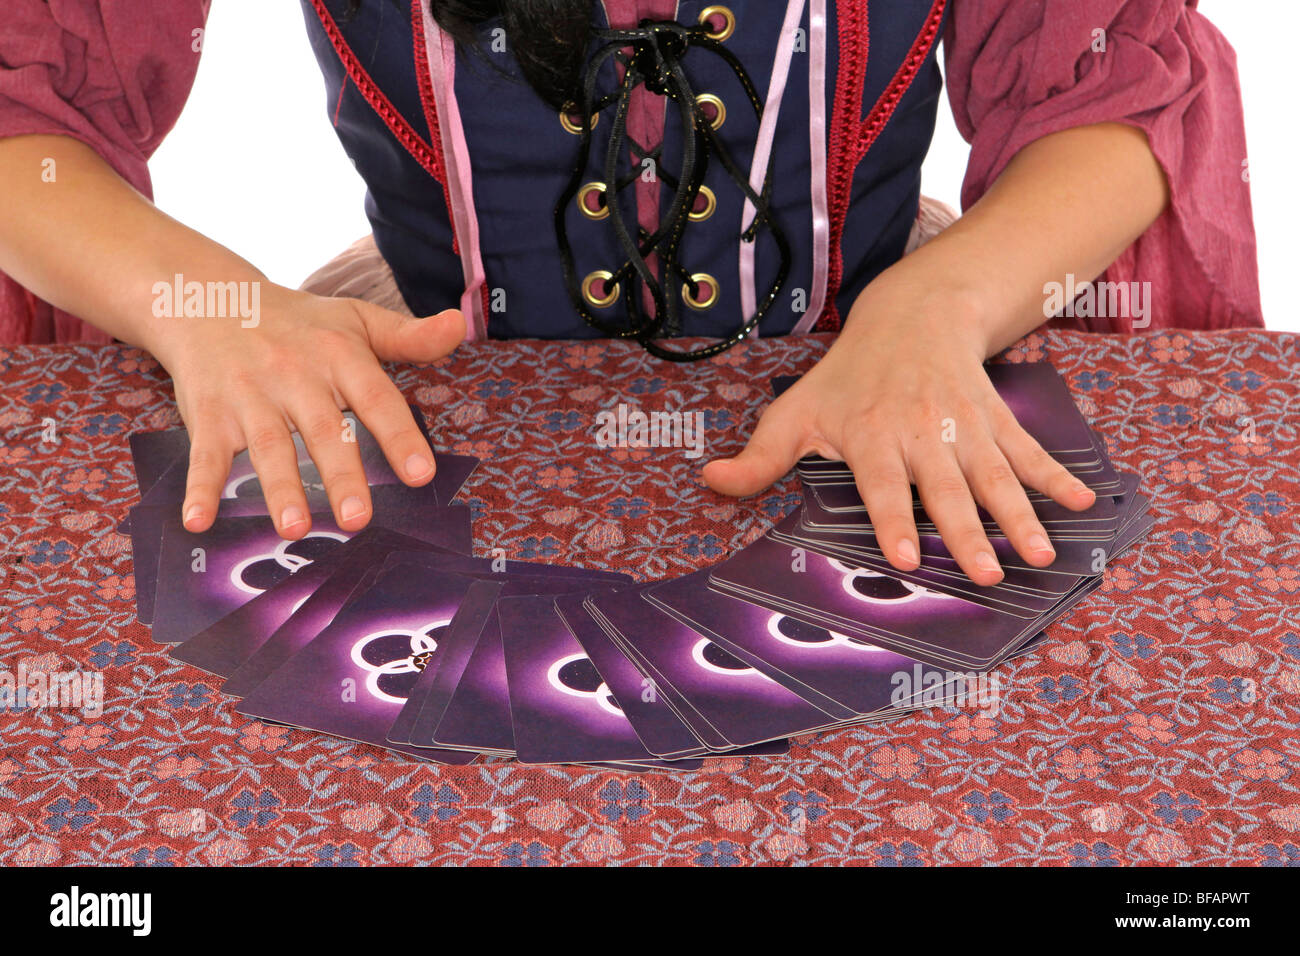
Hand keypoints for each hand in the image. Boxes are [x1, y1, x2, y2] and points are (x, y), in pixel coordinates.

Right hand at [145, 283, 465, 538]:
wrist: (208, 298)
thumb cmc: (298, 322)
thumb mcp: (355, 319)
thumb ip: (408, 336)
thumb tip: (458, 326)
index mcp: (338, 356)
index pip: (376, 398)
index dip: (399, 436)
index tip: (421, 475)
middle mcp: (295, 376)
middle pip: (321, 430)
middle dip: (340, 475)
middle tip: (358, 520)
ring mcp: (250, 396)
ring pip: (268, 446)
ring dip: (279, 488)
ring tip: (294, 529)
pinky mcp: (210, 415)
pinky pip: (205, 454)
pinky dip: (199, 487)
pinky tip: (199, 520)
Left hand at [702, 285, 1096, 585]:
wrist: (911, 315)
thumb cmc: (845, 378)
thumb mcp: (795, 412)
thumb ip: (759, 457)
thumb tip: (709, 481)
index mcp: (870, 435)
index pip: (881, 486)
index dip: (893, 521)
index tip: (909, 558)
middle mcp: (920, 431)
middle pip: (946, 488)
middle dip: (968, 532)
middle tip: (987, 576)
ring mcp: (963, 425)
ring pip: (994, 475)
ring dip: (1021, 515)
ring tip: (1042, 555)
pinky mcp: (994, 418)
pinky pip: (1027, 451)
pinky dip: (1056, 476)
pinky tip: (1083, 503)